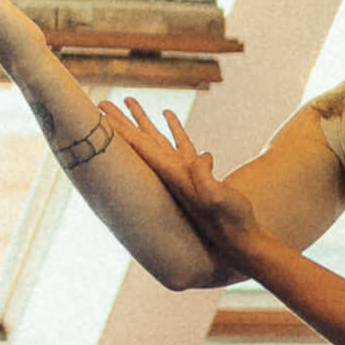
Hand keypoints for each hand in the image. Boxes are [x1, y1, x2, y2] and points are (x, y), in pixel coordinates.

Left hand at [99, 99, 269, 271]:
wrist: (242, 242)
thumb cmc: (232, 221)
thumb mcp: (218, 198)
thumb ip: (205, 179)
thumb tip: (202, 156)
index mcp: (173, 177)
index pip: (141, 149)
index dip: (122, 131)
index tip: (101, 114)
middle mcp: (172, 175)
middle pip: (140, 142)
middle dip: (121, 123)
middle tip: (102, 103)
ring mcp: (183, 175)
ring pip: (156, 140)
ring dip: (142, 121)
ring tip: (130, 102)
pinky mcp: (197, 175)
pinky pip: (180, 144)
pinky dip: (173, 129)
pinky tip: (168, 116)